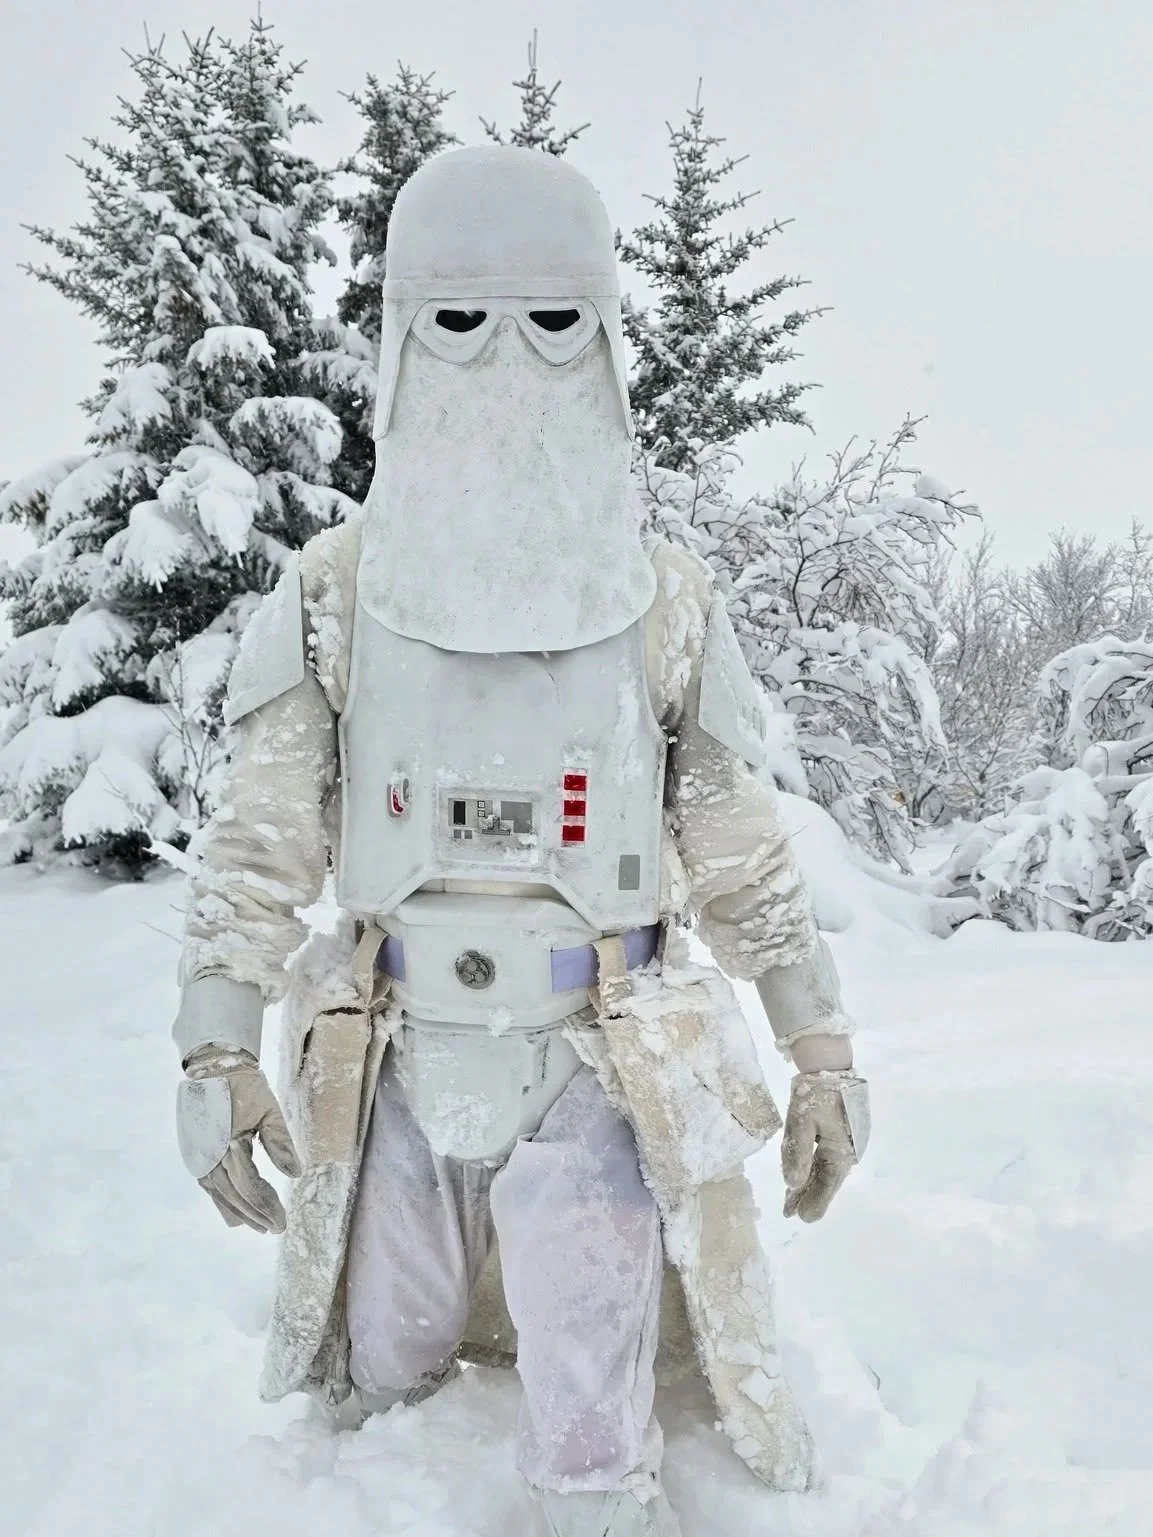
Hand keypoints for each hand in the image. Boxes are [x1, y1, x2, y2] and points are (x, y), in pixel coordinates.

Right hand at [176, 1047, 300, 1232]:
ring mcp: (199, 1158)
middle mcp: (208, 1155)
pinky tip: (239, 1211)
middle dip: (256, 1214)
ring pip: (220, 1195)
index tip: (282, 1221)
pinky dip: (225, 1200)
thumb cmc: (245, 1087)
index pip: (248, 1185)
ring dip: (241, 1211)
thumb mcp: (269, 1110)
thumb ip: (280, 1143)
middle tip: (277, 1227)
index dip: (266, 1205)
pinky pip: (211, 1186)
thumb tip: (296, 1174)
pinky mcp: (196, 1156)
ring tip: (261, 1225)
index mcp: (227, 1143)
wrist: (213, 1068)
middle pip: (234, 1195)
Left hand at [781, 1071, 869, 1221]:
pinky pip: (824, 1157)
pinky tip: (802, 1175)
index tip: (800, 1218)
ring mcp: (845, 1143)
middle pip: (825, 1179)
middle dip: (808, 1196)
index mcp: (841, 1151)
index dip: (813, 1201)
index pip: (826, 1184)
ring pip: (823, 1169)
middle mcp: (846, 1151)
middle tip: (789, 1213)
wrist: (829, 1063)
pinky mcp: (839, 1134)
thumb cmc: (816, 1091)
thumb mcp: (802, 1121)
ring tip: (791, 1200)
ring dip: (808, 1183)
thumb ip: (797, 1153)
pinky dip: (812, 1167)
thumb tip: (792, 1184)